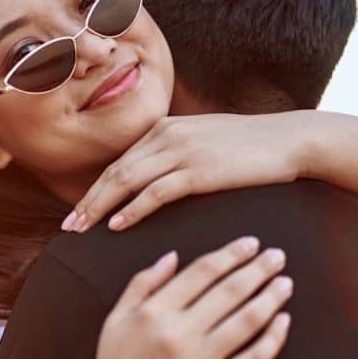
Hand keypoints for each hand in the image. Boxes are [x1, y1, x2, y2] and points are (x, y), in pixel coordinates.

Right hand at [59, 237, 292, 358]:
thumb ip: (141, 285)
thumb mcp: (115, 322)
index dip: (230, 254)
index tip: (251, 243)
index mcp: (154, 313)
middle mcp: (178, 334)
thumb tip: (172, 256)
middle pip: (230, 291)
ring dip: (271, 298)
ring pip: (247, 321)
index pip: (202, 272)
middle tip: (278, 256)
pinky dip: (273, 339)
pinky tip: (283, 322)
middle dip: (258, 269)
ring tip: (285, 283)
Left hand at [62, 112, 316, 232]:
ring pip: (128, 180)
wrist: (288, 139)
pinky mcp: (200, 170)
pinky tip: (118, 225)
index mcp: (165, 129)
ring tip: (82, 229)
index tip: (78, 212)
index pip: (120, 162)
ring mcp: (182, 151)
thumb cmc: (250, 147)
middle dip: (89, 200)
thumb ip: (177, 154)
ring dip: (101, 207)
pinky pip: (157, 192)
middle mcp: (167, 136)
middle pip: (115, 171)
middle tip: (69, 226)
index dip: (95, 189)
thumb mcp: (204, 142)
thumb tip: (157, 177)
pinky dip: (133, 208)